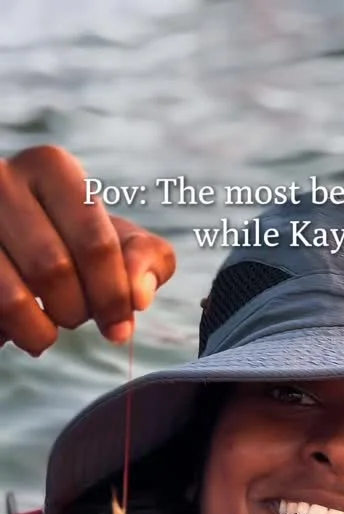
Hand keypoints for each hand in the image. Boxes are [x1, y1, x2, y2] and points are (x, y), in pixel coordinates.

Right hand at [0, 145, 175, 354]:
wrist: (10, 250)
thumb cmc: (71, 244)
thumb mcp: (118, 244)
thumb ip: (147, 260)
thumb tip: (140, 296)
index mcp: (52, 167)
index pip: (95, 244)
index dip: (113, 297)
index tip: (119, 328)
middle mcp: (1, 178)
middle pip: (54, 270)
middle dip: (76, 311)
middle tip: (76, 317)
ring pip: (14, 298)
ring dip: (42, 331)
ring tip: (47, 330)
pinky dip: (14, 334)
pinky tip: (21, 330)